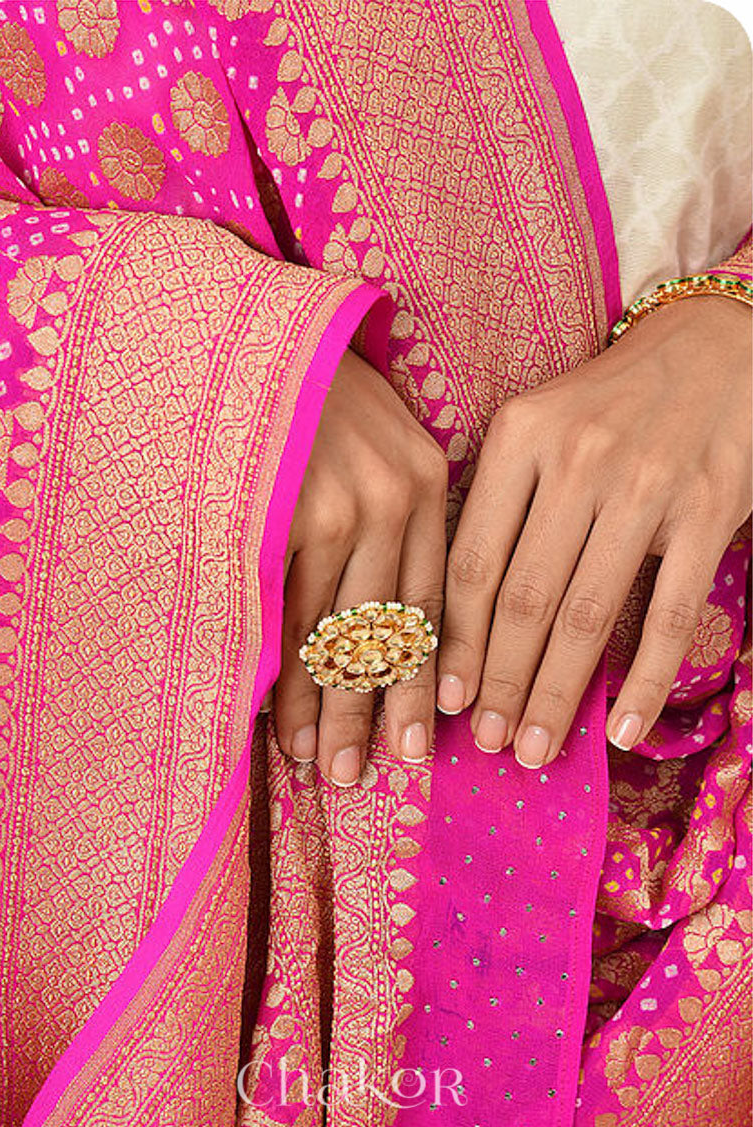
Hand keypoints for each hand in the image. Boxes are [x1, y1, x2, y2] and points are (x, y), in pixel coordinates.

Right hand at [276, 348, 447, 784]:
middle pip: (394, 629)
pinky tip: (280, 717)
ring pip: (343, 633)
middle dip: (382, 709)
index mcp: (422, 480)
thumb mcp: (364, 433)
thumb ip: (383, 508)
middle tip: (373, 774)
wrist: (241, 328)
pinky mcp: (295, 512)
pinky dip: (285, 671)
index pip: (433, 601)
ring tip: (325, 764)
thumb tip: (371, 609)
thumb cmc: (299, 390)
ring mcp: (346, 506)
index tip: (419, 737)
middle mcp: (396, 497)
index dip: (423, 677)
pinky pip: (291, 615)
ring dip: (330, 707)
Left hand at [436, 295, 751, 767]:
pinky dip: (644, 678)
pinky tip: (622, 728)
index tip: (444, 698)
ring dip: (558, 692)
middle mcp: (578, 460)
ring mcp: (646, 486)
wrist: (716, 345)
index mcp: (520, 438)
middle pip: (525, 598)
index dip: (456, 640)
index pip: (473, 561)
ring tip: (536, 748)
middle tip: (487, 743)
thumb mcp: (537, 425)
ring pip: (589, 614)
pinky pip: (670, 613)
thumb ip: (497, 502)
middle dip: (501, 682)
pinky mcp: (710, 509)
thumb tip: (458, 612)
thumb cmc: (608, 400)